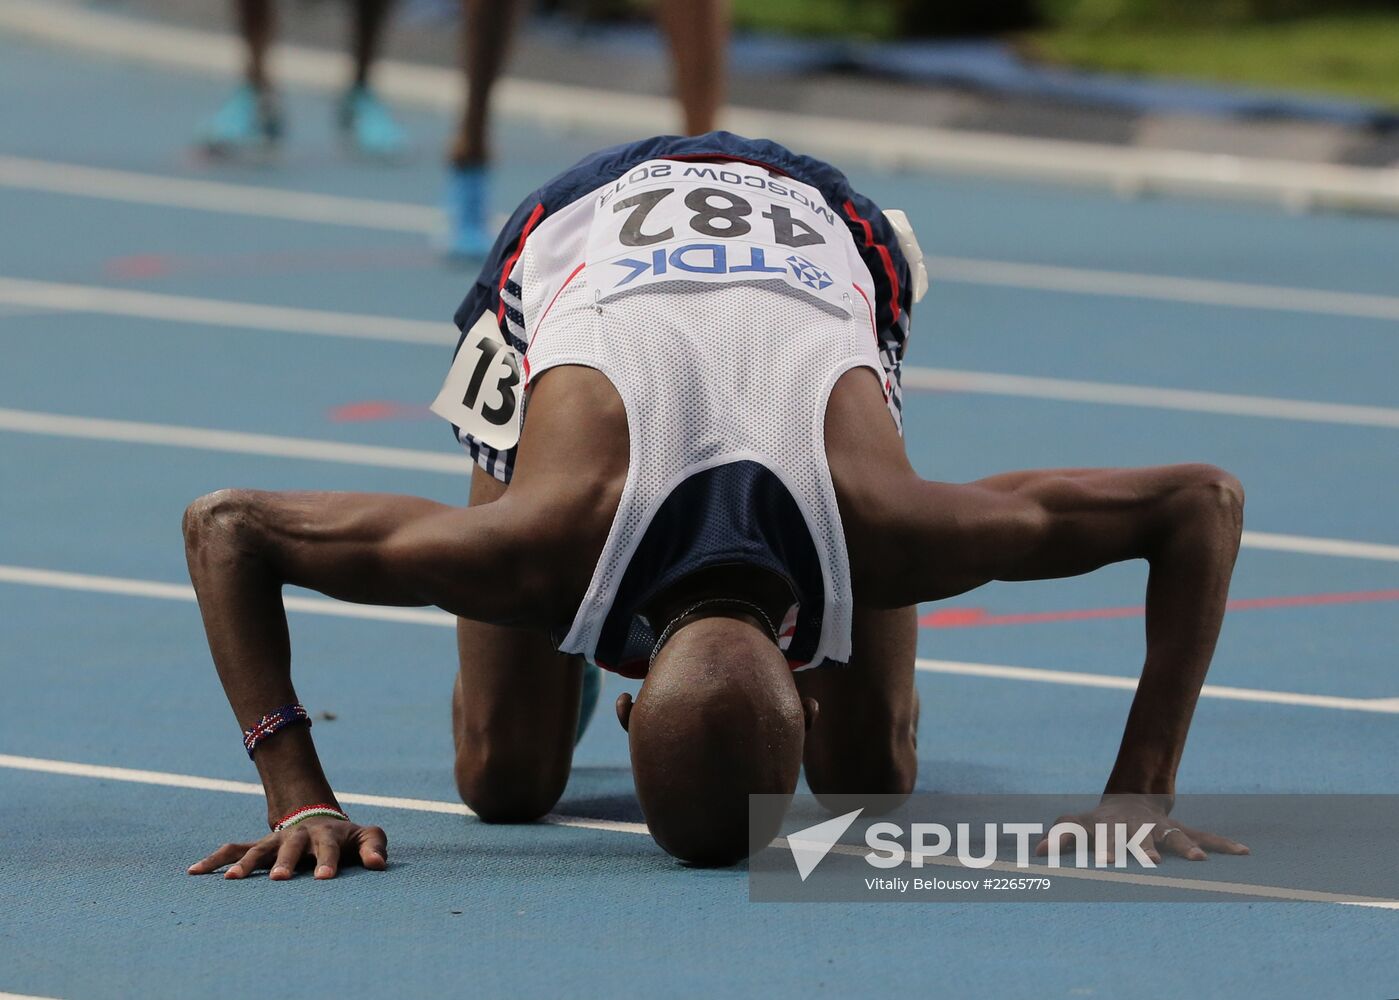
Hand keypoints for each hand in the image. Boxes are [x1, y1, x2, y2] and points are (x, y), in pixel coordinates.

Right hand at [187, 818, 387, 879]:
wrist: (319, 819)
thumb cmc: (346, 837)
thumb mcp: (366, 837)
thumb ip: (374, 847)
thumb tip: (378, 865)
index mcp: (325, 834)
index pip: (328, 847)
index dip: (327, 861)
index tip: (325, 879)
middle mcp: (297, 836)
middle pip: (290, 847)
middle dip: (286, 862)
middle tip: (281, 879)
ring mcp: (275, 840)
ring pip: (257, 849)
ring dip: (245, 864)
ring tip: (232, 880)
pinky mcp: (258, 847)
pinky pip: (232, 850)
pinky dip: (213, 859)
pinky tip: (193, 871)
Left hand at [1034, 793, 1248, 863]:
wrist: (1132, 794)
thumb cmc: (1100, 820)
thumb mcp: (1076, 824)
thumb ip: (1058, 837)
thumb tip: (1036, 852)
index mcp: (1112, 828)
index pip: (1106, 839)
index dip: (1105, 850)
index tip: (1106, 863)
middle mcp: (1138, 828)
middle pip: (1142, 839)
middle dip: (1147, 850)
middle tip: (1154, 863)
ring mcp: (1162, 829)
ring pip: (1176, 837)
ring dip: (1187, 848)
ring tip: (1201, 860)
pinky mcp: (1182, 831)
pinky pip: (1205, 836)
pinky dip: (1223, 843)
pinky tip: (1244, 852)